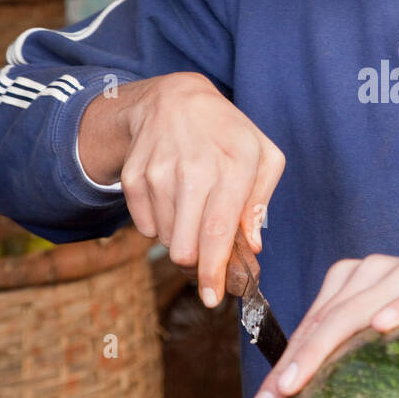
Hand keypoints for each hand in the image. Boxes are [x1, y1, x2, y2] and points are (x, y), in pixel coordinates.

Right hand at [81, 71, 285, 306]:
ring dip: (183, 239)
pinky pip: (147, 227)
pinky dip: (162, 224)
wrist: (175, 100)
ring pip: (168, 239)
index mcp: (236, 161)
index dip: (214, 271)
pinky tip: (174, 198)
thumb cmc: (228, 133)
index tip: (212, 298)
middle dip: (199, 262)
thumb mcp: (263, 156)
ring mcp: (160, 170)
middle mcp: (195, 165)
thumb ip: (261, 203)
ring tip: (194, 210)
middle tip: (209, 252)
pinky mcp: (135, 176)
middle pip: (188, 245)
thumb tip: (252, 247)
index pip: (219, 230)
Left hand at [249, 253, 398, 397]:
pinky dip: (397, 309)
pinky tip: (381, 327)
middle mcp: (370, 273)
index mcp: (350, 283)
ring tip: (295, 384)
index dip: (282, 369)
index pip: (310, 329)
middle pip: (322, 324)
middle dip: (290, 368)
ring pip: (353, 312)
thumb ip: (358, 351)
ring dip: (321, 348)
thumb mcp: (392, 333)